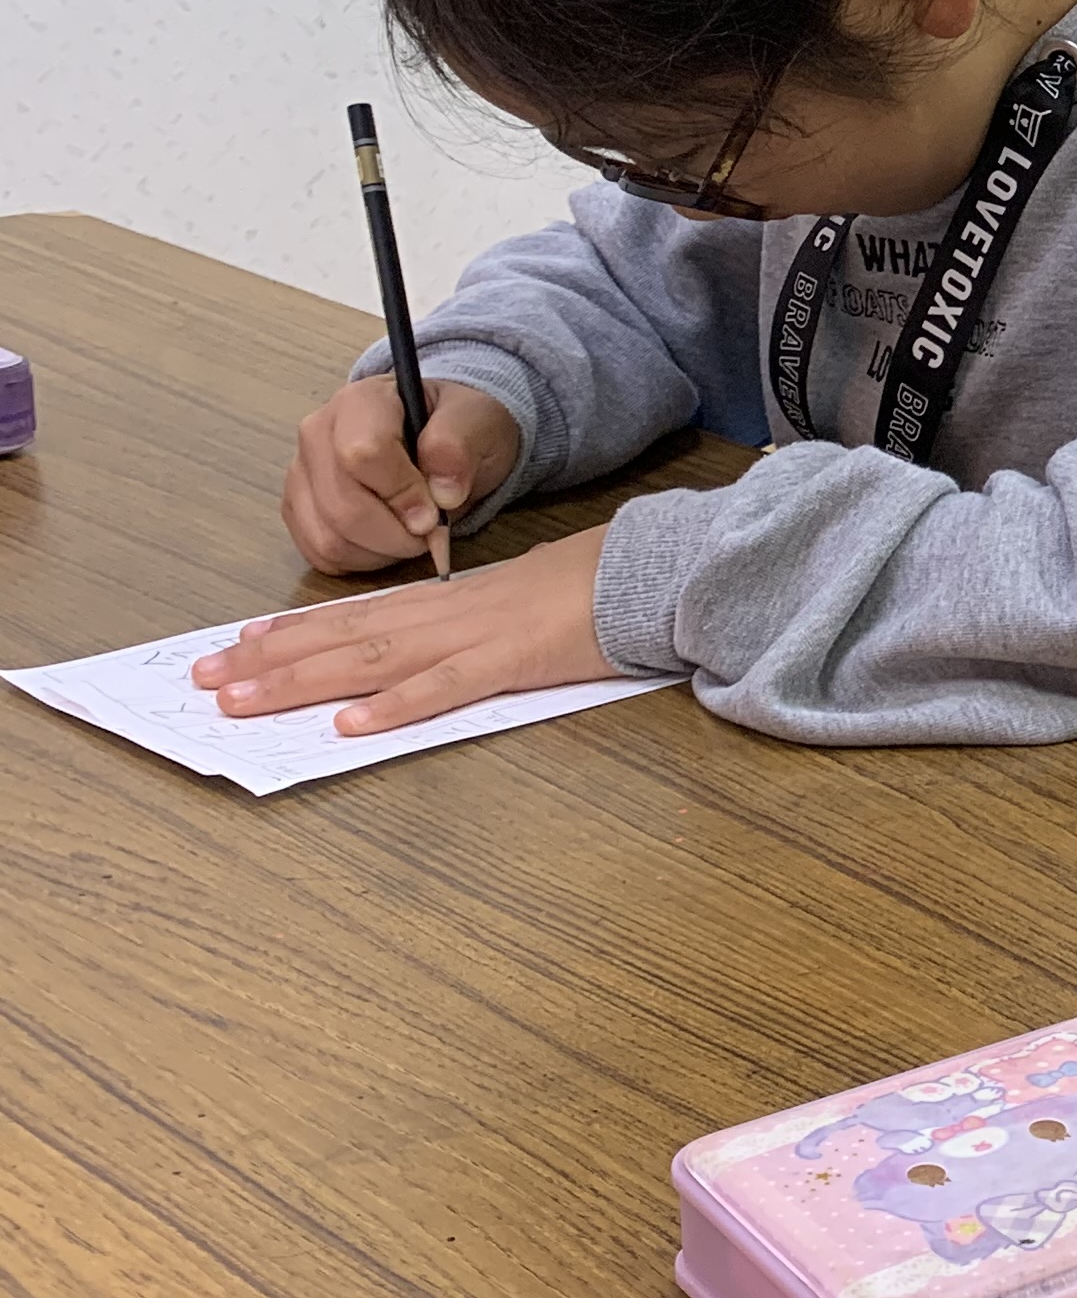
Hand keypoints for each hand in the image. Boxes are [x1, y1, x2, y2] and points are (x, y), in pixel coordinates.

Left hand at [193, 530, 618, 733]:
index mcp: (449, 603)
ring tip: (243, 700)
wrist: (649, 571)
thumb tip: (433, 652)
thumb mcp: (517, 600)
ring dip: (300, 681)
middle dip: (268, 660)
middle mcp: (447, 615)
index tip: (240, 642)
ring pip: (371, 661)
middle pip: (343, 638)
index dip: (294, 631)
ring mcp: (475, 637)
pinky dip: (395, 707)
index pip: (356, 617)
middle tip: (206, 679)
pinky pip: (445, 688)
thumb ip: (473, 624)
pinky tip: (351, 726)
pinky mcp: (512, 661)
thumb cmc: (591, 587)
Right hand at [283, 376, 524, 573]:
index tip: (435, 513)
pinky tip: (386, 543)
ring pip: (328, 538)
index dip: (402, 494)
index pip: (363, 454)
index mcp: (361, 401)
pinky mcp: (299, 508)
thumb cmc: (459, 429)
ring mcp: (303, 474)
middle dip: (395, 534)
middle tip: (430, 531)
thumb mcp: (477, 422)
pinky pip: (320, 553)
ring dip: (380, 551)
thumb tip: (442, 493)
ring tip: (410, 533)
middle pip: (342, 506)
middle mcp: (319, 434)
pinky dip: (360, 560)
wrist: (444, 439)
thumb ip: (458, 447)